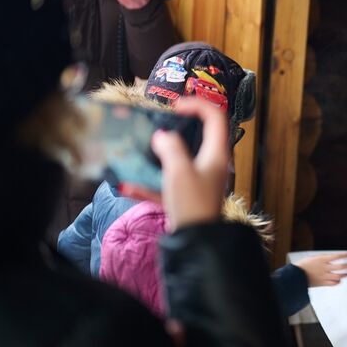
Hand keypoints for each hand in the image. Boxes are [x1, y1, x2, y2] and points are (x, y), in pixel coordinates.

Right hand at [122, 98, 229, 230]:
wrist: (197, 241)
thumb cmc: (192, 204)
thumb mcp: (179, 170)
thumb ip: (170, 148)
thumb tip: (162, 136)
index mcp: (216, 154)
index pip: (215, 117)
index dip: (197, 105)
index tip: (174, 106)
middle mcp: (212, 165)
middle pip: (199, 137)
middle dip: (177, 129)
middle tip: (158, 125)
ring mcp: (201, 181)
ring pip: (181, 160)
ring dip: (161, 155)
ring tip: (142, 152)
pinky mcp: (189, 196)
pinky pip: (169, 184)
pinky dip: (152, 184)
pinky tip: (129, 188)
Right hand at [293, 252, 346, 286]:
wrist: (295, 276)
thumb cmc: (302, 266)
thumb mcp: (313, 258)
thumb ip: (323, 258)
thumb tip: (331, 258)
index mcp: (322, 260)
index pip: (337, 256)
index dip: (345, 255)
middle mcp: (325, 268)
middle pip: (341, 267)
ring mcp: (324, 276)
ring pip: (339, 276)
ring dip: (346, 274)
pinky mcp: (322, 283)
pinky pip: (333, 283)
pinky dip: (338, 282)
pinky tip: (340, 280)